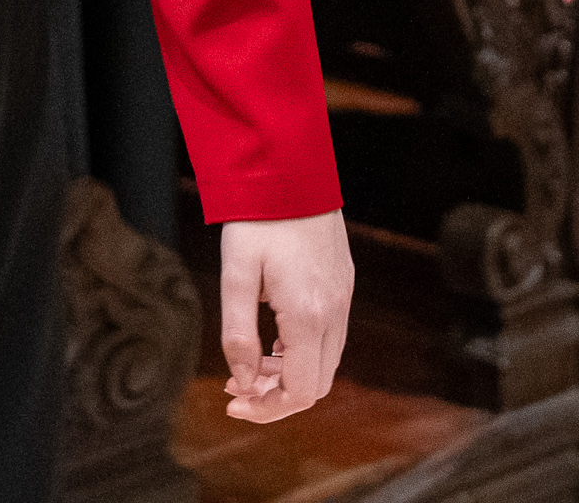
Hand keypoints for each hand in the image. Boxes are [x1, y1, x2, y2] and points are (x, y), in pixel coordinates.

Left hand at [218, 211, 351, 422]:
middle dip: (276, 396)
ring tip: (250, 363)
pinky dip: (302, 351)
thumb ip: (238, 333)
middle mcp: (335, 312)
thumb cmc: (259, 219)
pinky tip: (272, 338)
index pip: (300, 391)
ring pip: (325, 362)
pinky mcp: (343, 285)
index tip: (234, 402)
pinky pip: (330, 337)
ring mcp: (344, 299)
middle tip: (237, 388)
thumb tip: (243, 381)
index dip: (267, 409)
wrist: (293, 170)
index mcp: (308, 316)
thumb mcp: (236, 274)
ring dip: (289, 374)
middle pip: (316, 384)